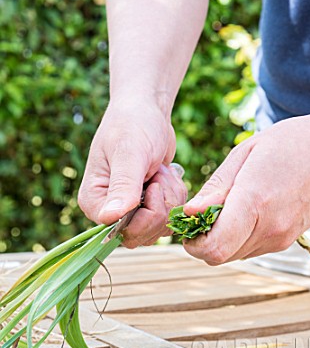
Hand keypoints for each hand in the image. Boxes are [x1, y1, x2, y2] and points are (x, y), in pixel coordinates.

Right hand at [78, 99, 186, 246]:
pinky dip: (176, 199)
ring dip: (170, 199)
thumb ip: (123, 186)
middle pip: (141, 235)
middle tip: (159, 175)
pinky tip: (168, 176)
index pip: (118, 231)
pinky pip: (168, 219)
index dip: (144, 217)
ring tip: (162, 172)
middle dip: (161, 207)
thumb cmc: (134, 125)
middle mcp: (109, 210)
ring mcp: (129, 211)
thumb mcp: (130, 153)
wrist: (148, 111)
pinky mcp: (147, 207)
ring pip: (158, 228)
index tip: (152, 186)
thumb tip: (109, 218)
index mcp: (94, 201)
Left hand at [183, 113, 309, 263]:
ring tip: (225, 208)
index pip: (214, 248)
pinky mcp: (285, 241)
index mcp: (255, 202)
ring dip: (220, 239)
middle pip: (219, 256)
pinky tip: (242, 213)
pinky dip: (237, 237)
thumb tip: (190, 212)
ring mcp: (280, 238)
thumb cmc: (286, 144)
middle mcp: (269, 228)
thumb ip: (216, 188)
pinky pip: (248, 249)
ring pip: (233, 255)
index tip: (188, 224)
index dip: (193, 244)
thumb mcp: (243, 155)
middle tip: (202, 213)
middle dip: (203, 240)